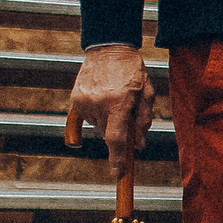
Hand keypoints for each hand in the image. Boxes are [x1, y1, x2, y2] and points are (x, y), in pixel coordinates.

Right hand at [68, 45, 155, 176]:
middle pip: (109, 133)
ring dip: (109, 119)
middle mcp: (98, 104)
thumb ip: (143, 120)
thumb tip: (139, 145)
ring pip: (99, 125)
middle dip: (119, 132)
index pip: (116, 139)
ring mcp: (84, 102)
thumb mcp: (146, 93)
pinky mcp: (76, 98)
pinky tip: (104, 100)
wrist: (109, 48)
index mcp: (118, 103)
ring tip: (116, 98)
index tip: (118, 173)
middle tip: (127, 115)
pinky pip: (88, 116)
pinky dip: (98, 113)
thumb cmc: (133, 70)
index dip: (118, 158)